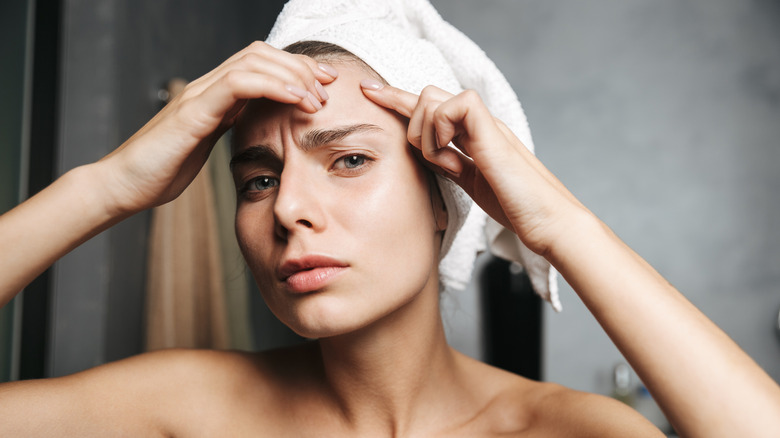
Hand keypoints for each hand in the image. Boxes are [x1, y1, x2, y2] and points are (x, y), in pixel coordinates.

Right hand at [97, 41, 337, 216]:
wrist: (124, 186)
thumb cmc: (163, 170)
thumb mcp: (207, 145)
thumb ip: (229, 127)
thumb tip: (257, 125)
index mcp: (214, 96)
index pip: (259, 64)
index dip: (295, 69)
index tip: (324, 85)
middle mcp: (207, 87)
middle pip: (261, 54)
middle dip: (300, 66)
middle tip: (329, 87)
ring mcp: (198, 95)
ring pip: (253, 61)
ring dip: (292, 75)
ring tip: (318, 96)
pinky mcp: (193, 111)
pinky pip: (239, 84)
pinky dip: (273, 85)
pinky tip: (296, 97)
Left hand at [361, 82, 586, 255]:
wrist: (551, 223)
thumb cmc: (518, 207)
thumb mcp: (472, 183)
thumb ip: (452, 164)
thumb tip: (428, 155)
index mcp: (474, 135)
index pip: (431, 108)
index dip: (398, 99)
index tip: (370, 92)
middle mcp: (479, 124)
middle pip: (427, 94)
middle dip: (406, 116)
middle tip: (418, 146)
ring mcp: (486, 125)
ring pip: (433, 97)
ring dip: (425, 132)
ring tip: (445, 162)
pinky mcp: (492, 131)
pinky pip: (453, 106)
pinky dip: (441, 129)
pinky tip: (452, 154)